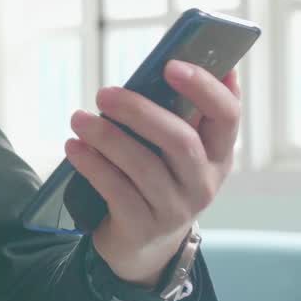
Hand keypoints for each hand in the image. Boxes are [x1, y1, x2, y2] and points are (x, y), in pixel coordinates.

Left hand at [65, 60, 240, 287]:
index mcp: (218, 153)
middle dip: (140, 112)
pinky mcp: (143, 226)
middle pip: (181, 141)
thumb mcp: (173, 150)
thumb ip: (177, 112)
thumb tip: (173, 57)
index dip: (204, 88)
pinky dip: (92, 165)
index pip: (227, 115)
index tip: (172, 63)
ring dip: (106, 137)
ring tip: (78, 119)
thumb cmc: (156, 177)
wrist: (142, 243)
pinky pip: (116, 190)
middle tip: (103, 94)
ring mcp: (176, 208)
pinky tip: (73, 147)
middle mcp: (204, 182)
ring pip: (143, 165)